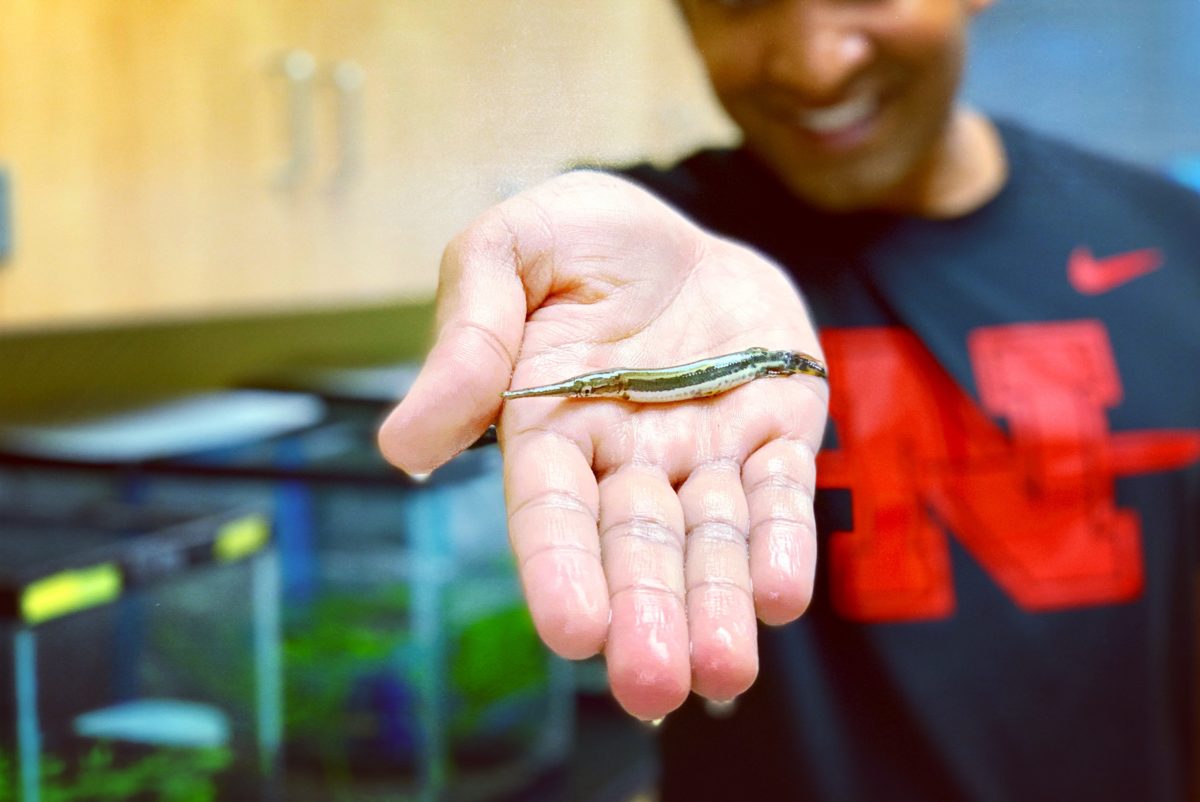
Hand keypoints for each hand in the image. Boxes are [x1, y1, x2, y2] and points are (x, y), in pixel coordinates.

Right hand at [378, 171, 827, 718]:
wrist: (679, 227)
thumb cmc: (580, 240)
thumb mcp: (510, 250)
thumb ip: (469, 336)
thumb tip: (402, 444)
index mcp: (550, 427)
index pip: (551, 512)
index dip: (560, 570)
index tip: (574, 630)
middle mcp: (626, 458)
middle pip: (635, 546)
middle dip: (645, 613)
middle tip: (653, 685)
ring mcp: (704, 452)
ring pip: (711, 541)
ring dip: (717, 604)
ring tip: (723, 669)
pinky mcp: (775, 432)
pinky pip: (781, 494)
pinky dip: (783, 543)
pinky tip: (781, 595)